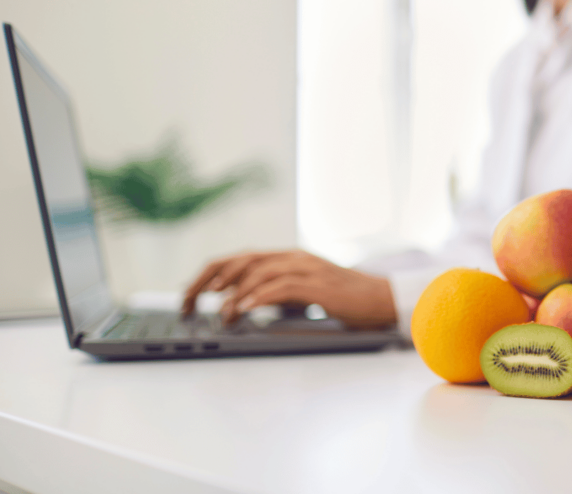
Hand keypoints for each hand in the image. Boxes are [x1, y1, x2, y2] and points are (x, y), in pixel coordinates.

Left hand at [182, 250, 396, 328]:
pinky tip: (244, 309)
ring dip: (233, 294)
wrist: (382, 300)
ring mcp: (306, 268)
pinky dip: (257, 298)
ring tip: (219, 314)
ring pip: (257, 272)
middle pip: (240, 260)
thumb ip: (277, 292)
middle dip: (208, 281)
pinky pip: (280, 287)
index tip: (190, 294)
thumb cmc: (345, 300)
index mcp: (288, 257)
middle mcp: (293, 257)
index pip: (239, 259)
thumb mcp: (304, 293)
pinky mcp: (318, 285)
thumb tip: (242, 304)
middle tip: (188, 302)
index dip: (210, 274)